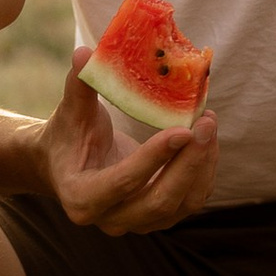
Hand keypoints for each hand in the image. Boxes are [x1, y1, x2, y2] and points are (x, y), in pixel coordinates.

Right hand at [42, 54, 219, 236]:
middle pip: (159, 201)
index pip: (122, 183)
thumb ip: (79, 85)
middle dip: (188, 164)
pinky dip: (204, 171)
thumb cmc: (67, 135)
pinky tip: (208, 139)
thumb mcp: (70, 112)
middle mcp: (110, 220)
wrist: (66, 166)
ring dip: (202, 166)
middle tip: (206, 123)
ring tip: (209, 124)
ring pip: (181, 204)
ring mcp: (137, 223)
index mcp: (80, 198)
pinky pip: (191, 200)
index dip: (153, 159)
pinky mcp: (159, 217)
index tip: (182, 129)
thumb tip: (85, 52)